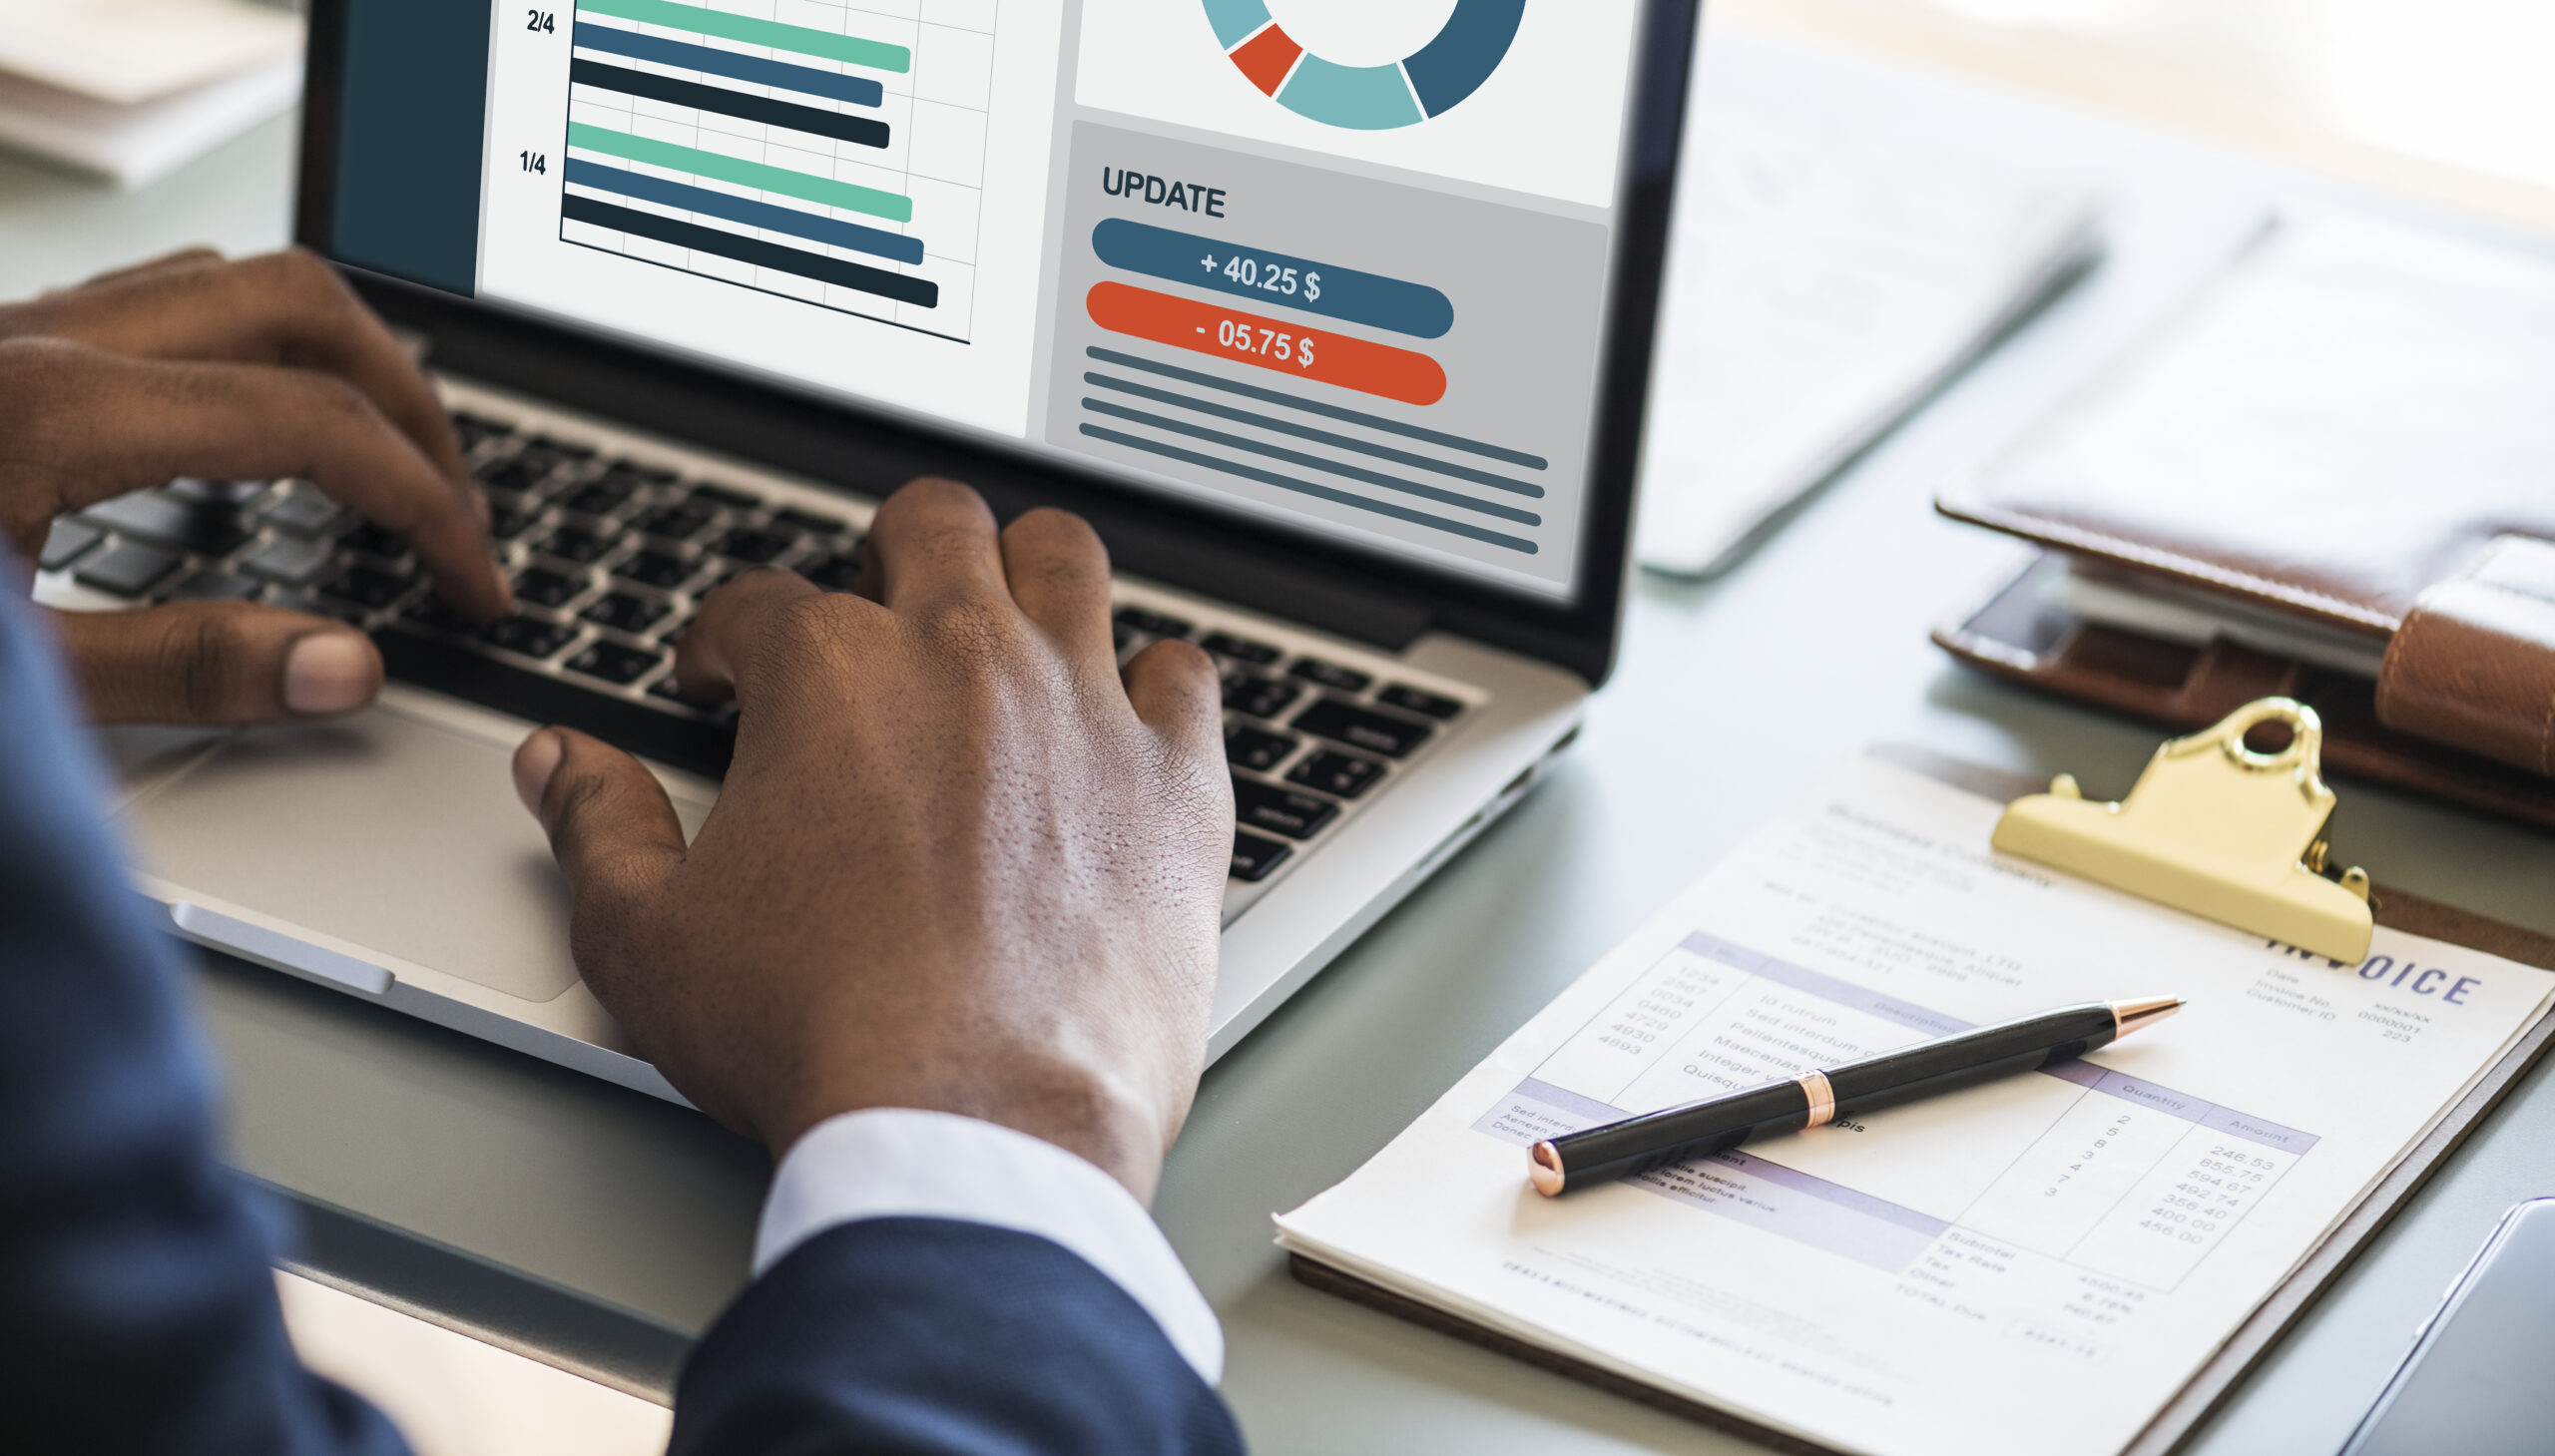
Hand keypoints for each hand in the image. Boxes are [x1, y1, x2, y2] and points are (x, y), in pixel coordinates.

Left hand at [0, 248, 510, 723]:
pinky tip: (252, 446)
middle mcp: (35, 336)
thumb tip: (347, 666)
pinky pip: (157, 308)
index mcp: (49, 407)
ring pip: (230, 283)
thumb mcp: (10, 678)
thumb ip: (177, 669)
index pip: (311, 422)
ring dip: (336, 364)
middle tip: (455, 511)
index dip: (422, 507)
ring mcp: (9, 328)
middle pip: (300, 305)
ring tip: (383, 465)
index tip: (471, 583)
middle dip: (410, 406)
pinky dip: (249, 359)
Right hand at [509, 480, 1231, 1199]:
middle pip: (934, 525)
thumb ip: (597, 827)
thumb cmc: (815, 1034)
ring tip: (1006, 622)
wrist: (972, 1122)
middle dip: (892, 553)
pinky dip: (1155, 682)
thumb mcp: (647, 938)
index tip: (725, 682)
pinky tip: (1128, 716)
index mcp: (830, 675)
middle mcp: (965, 657)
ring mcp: (1084, 707)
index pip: (761, 603)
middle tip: (879, 616)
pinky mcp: (1176, 781)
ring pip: (1066, 558)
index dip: (727, 641)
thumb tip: (561, 763)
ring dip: (1028, 572)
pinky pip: (1186, 674)